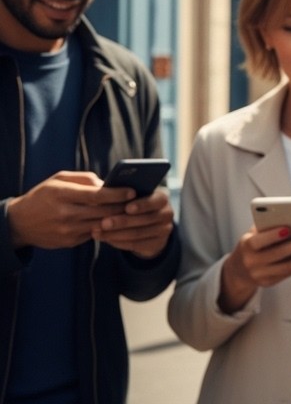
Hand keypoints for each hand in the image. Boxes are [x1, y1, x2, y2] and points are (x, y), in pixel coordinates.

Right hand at [7, 171, 129, 249]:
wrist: (19, 223)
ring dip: (118, 220)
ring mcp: (67, 230)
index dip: (118, 194)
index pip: (97, 195)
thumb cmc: (43, 196)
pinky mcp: (69, 242)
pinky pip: (94, 235)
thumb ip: (84, 179)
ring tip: (131, 213)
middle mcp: (65, 213)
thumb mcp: (58, 180)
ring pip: (101, 225)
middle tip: (138, 203)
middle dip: (123, 207)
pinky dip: (106, 229)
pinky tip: (115, 223)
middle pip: (103, 212)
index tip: (132, 191)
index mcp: (62, 194)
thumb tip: (109, 184)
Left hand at [92, 187, 174, 258]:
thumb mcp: (133, 197)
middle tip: (103, 223)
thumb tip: (103, 191)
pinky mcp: (157, 244)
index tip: (127, 208)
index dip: (142, 205)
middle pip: (144, 219)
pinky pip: (136, 245)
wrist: (148, 225)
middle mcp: (167, 214)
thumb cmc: (134, 205)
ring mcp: (163, 230)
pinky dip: (119, 243)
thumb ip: (123, 195)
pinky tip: (106, 240)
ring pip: (138, 234)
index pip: (155, 201)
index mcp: (162, 198)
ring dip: (116, 234)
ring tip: (98, 232)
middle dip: (122, 221)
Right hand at [219, 224, 290, 312]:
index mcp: (246, 246)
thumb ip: (267, 226)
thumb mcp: (253, 234)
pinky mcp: (268, 283)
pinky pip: (287, 274)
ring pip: (285, 267)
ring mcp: (259, 275)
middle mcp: (251, 262)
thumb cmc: (252, 244)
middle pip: (276, 254)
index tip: (288, 228)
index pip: (259, 241)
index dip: (273, 235)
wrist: (239, 270)